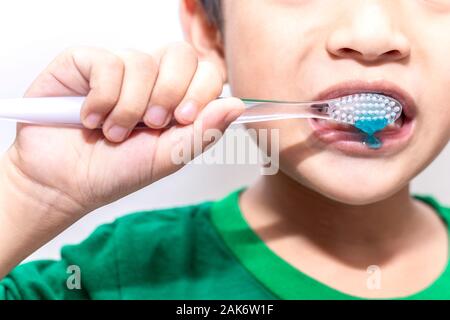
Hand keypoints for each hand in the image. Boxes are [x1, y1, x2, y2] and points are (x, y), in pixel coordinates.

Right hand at [4, 44, 243, 218]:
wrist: (65, 182)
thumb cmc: (115, 172)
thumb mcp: (167, 158)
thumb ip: (203, 132)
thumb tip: (236, 104)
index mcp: (174, 99)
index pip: (205, 71)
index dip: (201, 88)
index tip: (185, 118)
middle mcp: (149, 79)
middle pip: (180, 54)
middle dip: (169, 93)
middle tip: (152, 124)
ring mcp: (118, 68)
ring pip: (142, 62)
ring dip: (129, 107)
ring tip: (113, 132)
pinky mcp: (84, 63)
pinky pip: (107, 63)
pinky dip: (102, 98)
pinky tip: (90, 118)